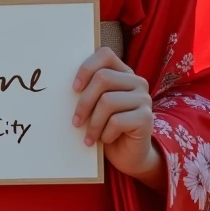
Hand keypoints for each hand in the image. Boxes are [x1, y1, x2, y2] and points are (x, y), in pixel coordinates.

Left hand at [72, 47, 163, 188]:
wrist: (128, 156)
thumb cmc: (107, 127)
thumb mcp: (95, 106)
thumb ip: (88, 91)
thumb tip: (63, 86)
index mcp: (123, 73)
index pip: (105, 54)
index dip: (86, 68)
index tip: (74, 88)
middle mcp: (136, 81)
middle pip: (103, 78)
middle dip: (84, 102)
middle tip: (76, 121)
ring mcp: (144, 98)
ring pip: (107, 101)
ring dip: (93, 123)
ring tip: (89, 136)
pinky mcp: (146, 118)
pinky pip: (117, 121)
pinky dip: (106, 134)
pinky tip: (105, 140)